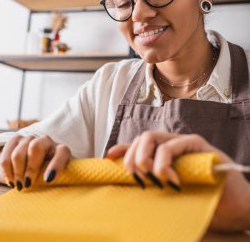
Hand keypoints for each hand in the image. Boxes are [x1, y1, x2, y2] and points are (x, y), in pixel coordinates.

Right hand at [0, 134, 70, 189]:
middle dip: (30, 168)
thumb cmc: (47, 174)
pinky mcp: (16, 140)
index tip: (48, 180)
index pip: (62, 152)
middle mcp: (46, 141)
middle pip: (36, 147)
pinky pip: (7, 156)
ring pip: (18, 154)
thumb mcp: (54, 177)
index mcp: (61, 150)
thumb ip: (54, 179)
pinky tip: (12, 180)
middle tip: (28, 184)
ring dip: (17, 173)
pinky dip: (7, 172)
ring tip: (19, 185)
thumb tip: (49, 189)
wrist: (33, 165)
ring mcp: (30, 139)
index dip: (56, 165)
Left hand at [106, 131, 249, 230]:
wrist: (236, 206)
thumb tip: (133, 182)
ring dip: (145, 158)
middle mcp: (173, 144)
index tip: (108, 158)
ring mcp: (185, 143)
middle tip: (140, 179)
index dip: (122, 148)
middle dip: (132, 158)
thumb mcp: (170, 191)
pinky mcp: (198, 145)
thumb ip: (154, 182)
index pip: (138, 144)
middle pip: (142, 138)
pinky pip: (173, 146)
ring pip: (152, 137)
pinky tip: (172, 180)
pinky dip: (165, 162)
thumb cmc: (204, 199)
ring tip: (155, 179)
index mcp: (165, 154)